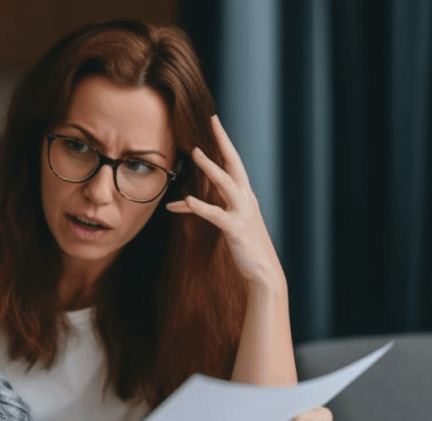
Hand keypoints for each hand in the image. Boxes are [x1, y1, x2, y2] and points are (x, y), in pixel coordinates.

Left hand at [166, 115, 282, 285]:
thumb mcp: (228, 222)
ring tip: (196, 153)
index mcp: (245, 196)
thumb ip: (208, 207)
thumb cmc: (245, 247)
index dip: (224, 142)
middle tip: (213, 121)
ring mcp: (243, 213)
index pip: (234, 163)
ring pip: (227, 184)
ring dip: (211, 167)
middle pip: (235, 164)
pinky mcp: (236, 229)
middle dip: (224, 142)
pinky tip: (185, 201)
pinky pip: (216, 215)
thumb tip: (183, 200)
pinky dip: (200, 207)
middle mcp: (246, 199)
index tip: (214, 122)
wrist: (264, 272)